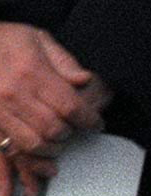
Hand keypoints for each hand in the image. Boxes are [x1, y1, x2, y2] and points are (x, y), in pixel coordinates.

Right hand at [0, 23, 104, 149]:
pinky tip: (39, 153)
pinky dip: (28, 157)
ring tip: (58, 140)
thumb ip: (64, 61)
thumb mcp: (38, 38)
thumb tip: (85, 81)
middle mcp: (12, 94)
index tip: (97, 124)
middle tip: (76, 129)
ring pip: (32, 143)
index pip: (70, 106)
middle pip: (53, 129)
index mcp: (31, 72)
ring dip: (51, 148)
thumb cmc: (7, 40)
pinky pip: (8, 148)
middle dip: (70, 134)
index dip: (89, 120)